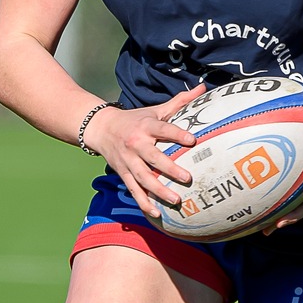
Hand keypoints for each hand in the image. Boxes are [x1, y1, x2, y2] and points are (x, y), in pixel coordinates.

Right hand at [82, 85, 204, 218]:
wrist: (100, 128)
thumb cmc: (135, 119)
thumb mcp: (154, 110)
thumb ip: (179, 102)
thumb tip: (202, 87)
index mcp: (145, 126)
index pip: (163, 129)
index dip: (176, 133)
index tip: (192, 140)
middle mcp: (136, 143)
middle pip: (153, 157)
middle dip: (169, 168)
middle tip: (187, 178)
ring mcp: (128, 161)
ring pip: (143, 178)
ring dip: (159, 191)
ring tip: (176, 200)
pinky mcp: (123, 173)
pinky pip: (134, 190)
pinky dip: (144, 203)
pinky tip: (157, 214)